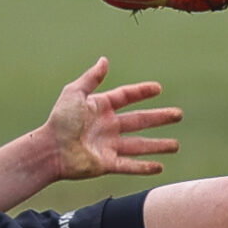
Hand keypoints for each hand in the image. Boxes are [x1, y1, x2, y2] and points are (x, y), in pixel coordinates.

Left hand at [42, 57, 181, 181]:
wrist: (50, 149)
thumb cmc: (59, 120)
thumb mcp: (74, 93)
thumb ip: (91, 78)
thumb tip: (105, 60)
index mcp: (100, 107)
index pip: (126, 97)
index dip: (141, 92)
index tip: (158, 88)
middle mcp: (107, 126)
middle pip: (140, 121)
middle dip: (159, 118)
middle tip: (178, 114)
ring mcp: (109, 146)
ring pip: (140, 145)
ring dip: (158, 145)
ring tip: (176, 145)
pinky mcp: (107, 164)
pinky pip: (130, 165)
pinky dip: (145, 167)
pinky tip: (160, 167)